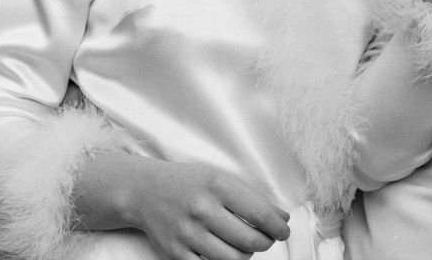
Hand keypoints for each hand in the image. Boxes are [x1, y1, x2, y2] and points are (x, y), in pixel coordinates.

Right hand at [77, 154, 289, 259]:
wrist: (146, 191)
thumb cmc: (190, 183)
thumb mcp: (221, 178)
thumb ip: (251, 197)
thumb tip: (282, 218)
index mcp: (218, 186)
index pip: (259, 213)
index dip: (278, 227)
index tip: (284, 231)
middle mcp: (203, 210)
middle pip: (249, 241)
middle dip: (265, 243)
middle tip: (267, 239)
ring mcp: (188, 234)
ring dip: (247, 256)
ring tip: (246, 247)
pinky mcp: (176, 254)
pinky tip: (226, 254)